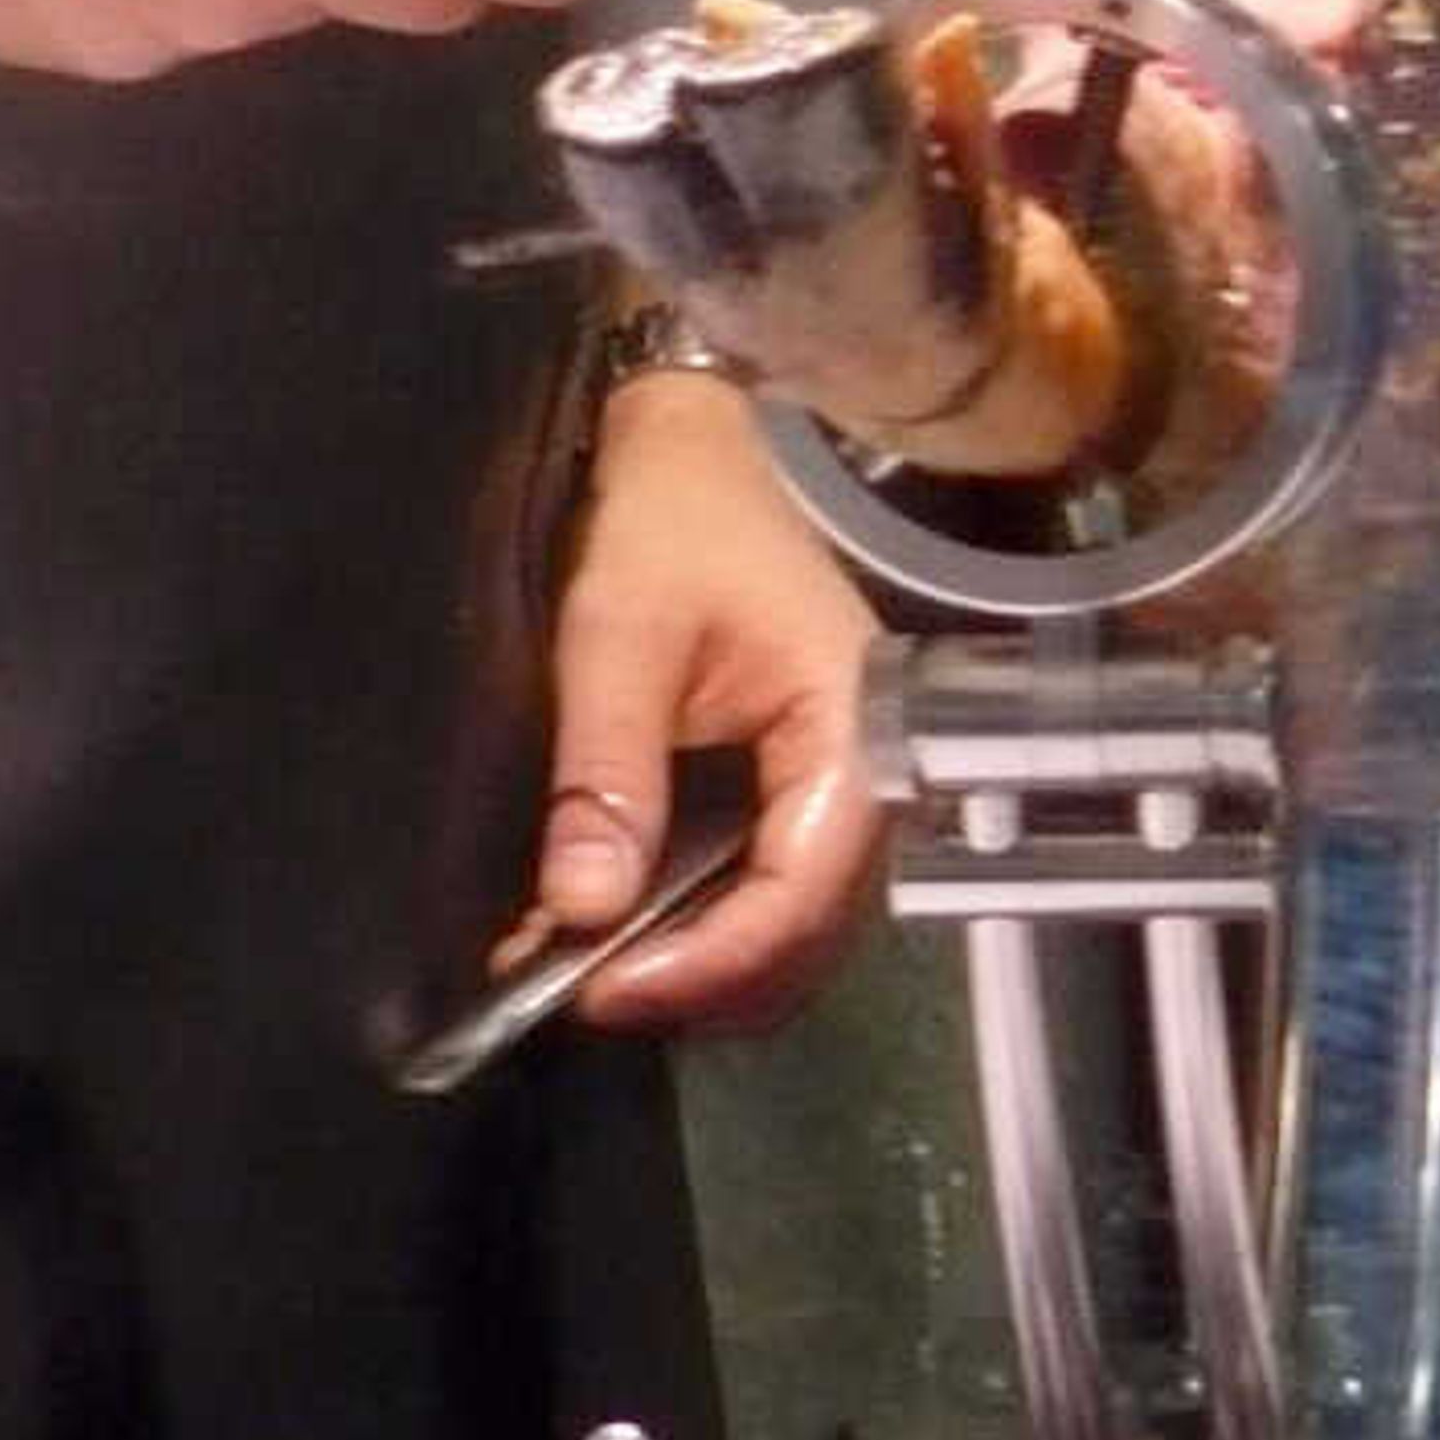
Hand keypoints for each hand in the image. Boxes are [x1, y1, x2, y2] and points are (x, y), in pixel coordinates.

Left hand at [521, 371, 882, 1037]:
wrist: (691, 445)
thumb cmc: (671, 515)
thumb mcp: (621, 627)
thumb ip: (606, 765)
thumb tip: (581, 906)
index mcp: (853, 726)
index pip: (802, 891)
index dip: (707, 960)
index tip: (602, 987)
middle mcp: (863, 772)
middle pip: (804, 933)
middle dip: (699, 982)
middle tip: (576, 993)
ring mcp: (830, 785)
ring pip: (785, 928)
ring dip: (695, 967)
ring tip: (580, 972)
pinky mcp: (789, 790)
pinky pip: (759, 889)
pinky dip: (692, 929)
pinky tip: (608, 931)